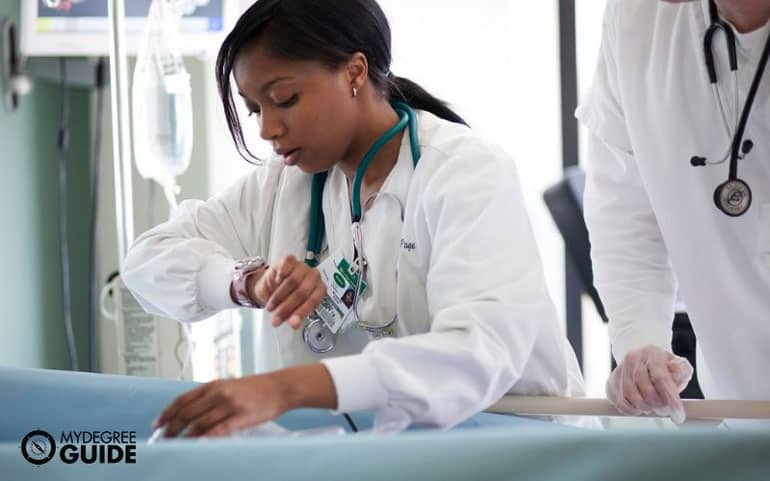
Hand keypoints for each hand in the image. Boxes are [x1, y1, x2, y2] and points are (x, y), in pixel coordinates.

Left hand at [154, 373, 288, 437]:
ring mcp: (230, 404)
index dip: (168, 413)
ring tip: (178, 445)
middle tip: (164, 439)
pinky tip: (198, 444)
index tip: (158, 424)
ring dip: (186, 436)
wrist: (280, 387)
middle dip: (173, 428)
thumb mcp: (230, 386)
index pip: (183, 399)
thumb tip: (191, 413)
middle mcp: (219, 393)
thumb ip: (211, 397)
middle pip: (188, 413)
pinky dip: (207, 438)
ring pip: (200, 422)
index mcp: (214, 385)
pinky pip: (220, 429)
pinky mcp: (242, 416)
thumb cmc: (256, 388)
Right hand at [249, 255, 325, 329]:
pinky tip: (276, 283)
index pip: (313, 301)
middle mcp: (314, 277)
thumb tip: (293, 324)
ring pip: (292, 281)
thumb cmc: (286, 297)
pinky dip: (281, 275)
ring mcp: (302, 267)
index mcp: (319, 290)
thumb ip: (295, 315)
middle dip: (287, 308)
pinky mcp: (290, 260)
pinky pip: (286, 266)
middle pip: (302, 292)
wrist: (273, 285)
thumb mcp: (292, 309)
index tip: (292, 323)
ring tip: (270, 307)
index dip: (302, 313)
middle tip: (276, 319)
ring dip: (279, 297)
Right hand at [606, 345, 692, 423]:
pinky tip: (640, 408)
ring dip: (646, 408)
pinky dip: (632, 410)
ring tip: (654, 407)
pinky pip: (620, 403)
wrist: (643, 361)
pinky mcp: (611, 382)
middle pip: (645, 389)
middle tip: (666, 411)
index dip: (670, 399)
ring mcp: (619, 370)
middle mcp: (632, 358)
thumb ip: (682, 369)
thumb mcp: (679, 366)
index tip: (678, 415)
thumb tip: (676, 370)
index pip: (660, 377)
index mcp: (651, 353)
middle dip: (659, 406)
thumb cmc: (664, 367)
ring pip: (632, 397)